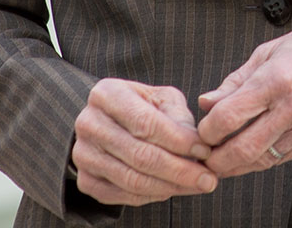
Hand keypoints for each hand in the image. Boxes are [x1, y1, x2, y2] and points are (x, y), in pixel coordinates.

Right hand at [71, 78, 217, 205]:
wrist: (111, 122)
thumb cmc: (144, 107)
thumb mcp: (162, 99)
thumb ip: (179, 117)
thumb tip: (198, 147)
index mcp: (107, 94)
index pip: (146, 123)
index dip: (179, 140)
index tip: (205, 151)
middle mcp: (88, 123)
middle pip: (140, 155)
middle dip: (180, 170)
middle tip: (208, 179)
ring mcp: (83, 154)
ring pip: (132, 179)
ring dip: (170, 186)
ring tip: (197, 185)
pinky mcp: (85, 180)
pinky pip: (123, 195)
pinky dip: (153, 196)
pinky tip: (174, 189)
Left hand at [195, 11, 291, 177]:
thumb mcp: (273, 50)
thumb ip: (237, 80)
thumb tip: (206, 102)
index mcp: (277, 78)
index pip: (228, 116)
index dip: (207, 130)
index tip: (203, 131)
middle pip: (242, 148)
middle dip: (217, 159)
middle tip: (207, 157)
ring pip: (262, 159)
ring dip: (238, 163)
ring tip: (226, 157)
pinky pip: (284, 158)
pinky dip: (264, 158)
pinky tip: (255, 150)